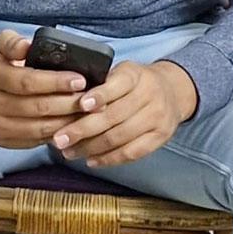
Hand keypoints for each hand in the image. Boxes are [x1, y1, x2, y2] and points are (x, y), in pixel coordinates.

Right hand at [0, 29, 87, 148]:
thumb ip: (13, 42)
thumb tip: (28, 47)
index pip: (28, 82)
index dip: (56, 82)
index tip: (81, 80)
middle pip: (37, 108)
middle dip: (69, 104)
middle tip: (93, 99)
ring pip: (38, 128)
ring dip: (67, 122)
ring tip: (88, 112)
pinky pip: (33, 140)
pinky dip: (55, 134)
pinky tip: (72, 124)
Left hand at [52, 60, 197, 166]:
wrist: (172, 91)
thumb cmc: (136, 83)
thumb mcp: (121, 73)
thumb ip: (101, 84)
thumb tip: (69, 100)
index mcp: (135, 74)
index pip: (118, 84)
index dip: (99, 95)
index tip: (81, 105)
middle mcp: (149, 94)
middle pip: (114, 116)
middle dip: (83, 129)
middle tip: (60, 138)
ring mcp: (157, 117)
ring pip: (120, 137)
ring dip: (91, 147)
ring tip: (69, 152)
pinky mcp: (160, 137)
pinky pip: (131, 152)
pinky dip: (109, 158)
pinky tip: (91, 160)